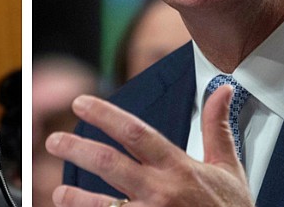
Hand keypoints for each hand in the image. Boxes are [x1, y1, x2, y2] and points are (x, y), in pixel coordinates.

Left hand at [45, 86, 252, 206]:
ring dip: (77, 199)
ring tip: (58, 192)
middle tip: (54, 141)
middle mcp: (163, 191)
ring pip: (106, 204)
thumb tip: (223, 88)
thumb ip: (218, 126)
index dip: (105, 115)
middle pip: (110, 164)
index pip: (135, 132)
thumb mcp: (229, 167)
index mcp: (179, 167)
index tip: (82, 103)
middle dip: (78, 149)